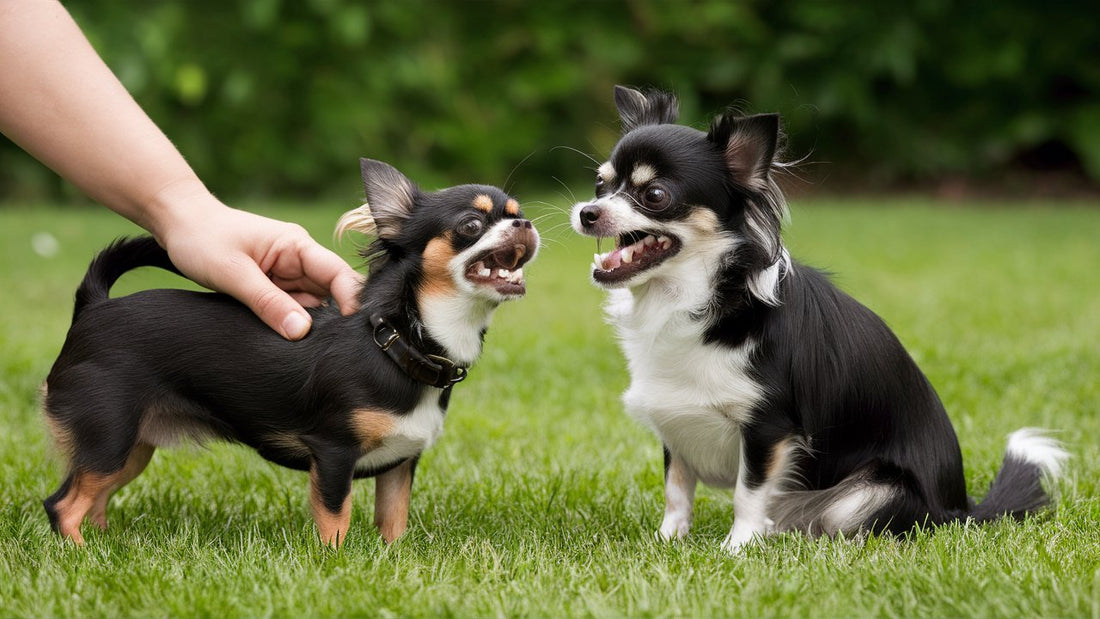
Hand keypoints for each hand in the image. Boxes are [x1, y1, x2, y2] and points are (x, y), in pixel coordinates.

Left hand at [153, 184, 361, 339]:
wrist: (177, 224)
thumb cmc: (203, 238)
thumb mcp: (234, 273)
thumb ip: (268, 303)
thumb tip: (302, 332)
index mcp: (298, 246)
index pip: (339, 274)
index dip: (351, 300)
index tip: (352, 330)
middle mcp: (300, 260)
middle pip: (332, 293)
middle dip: (333, 319)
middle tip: (327, 347)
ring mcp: (288, 274)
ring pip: (314, 305)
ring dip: (312, 324)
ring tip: (305, 346)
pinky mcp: (275, 287)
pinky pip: (294, 309)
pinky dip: (293, 324)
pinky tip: (289, 339)